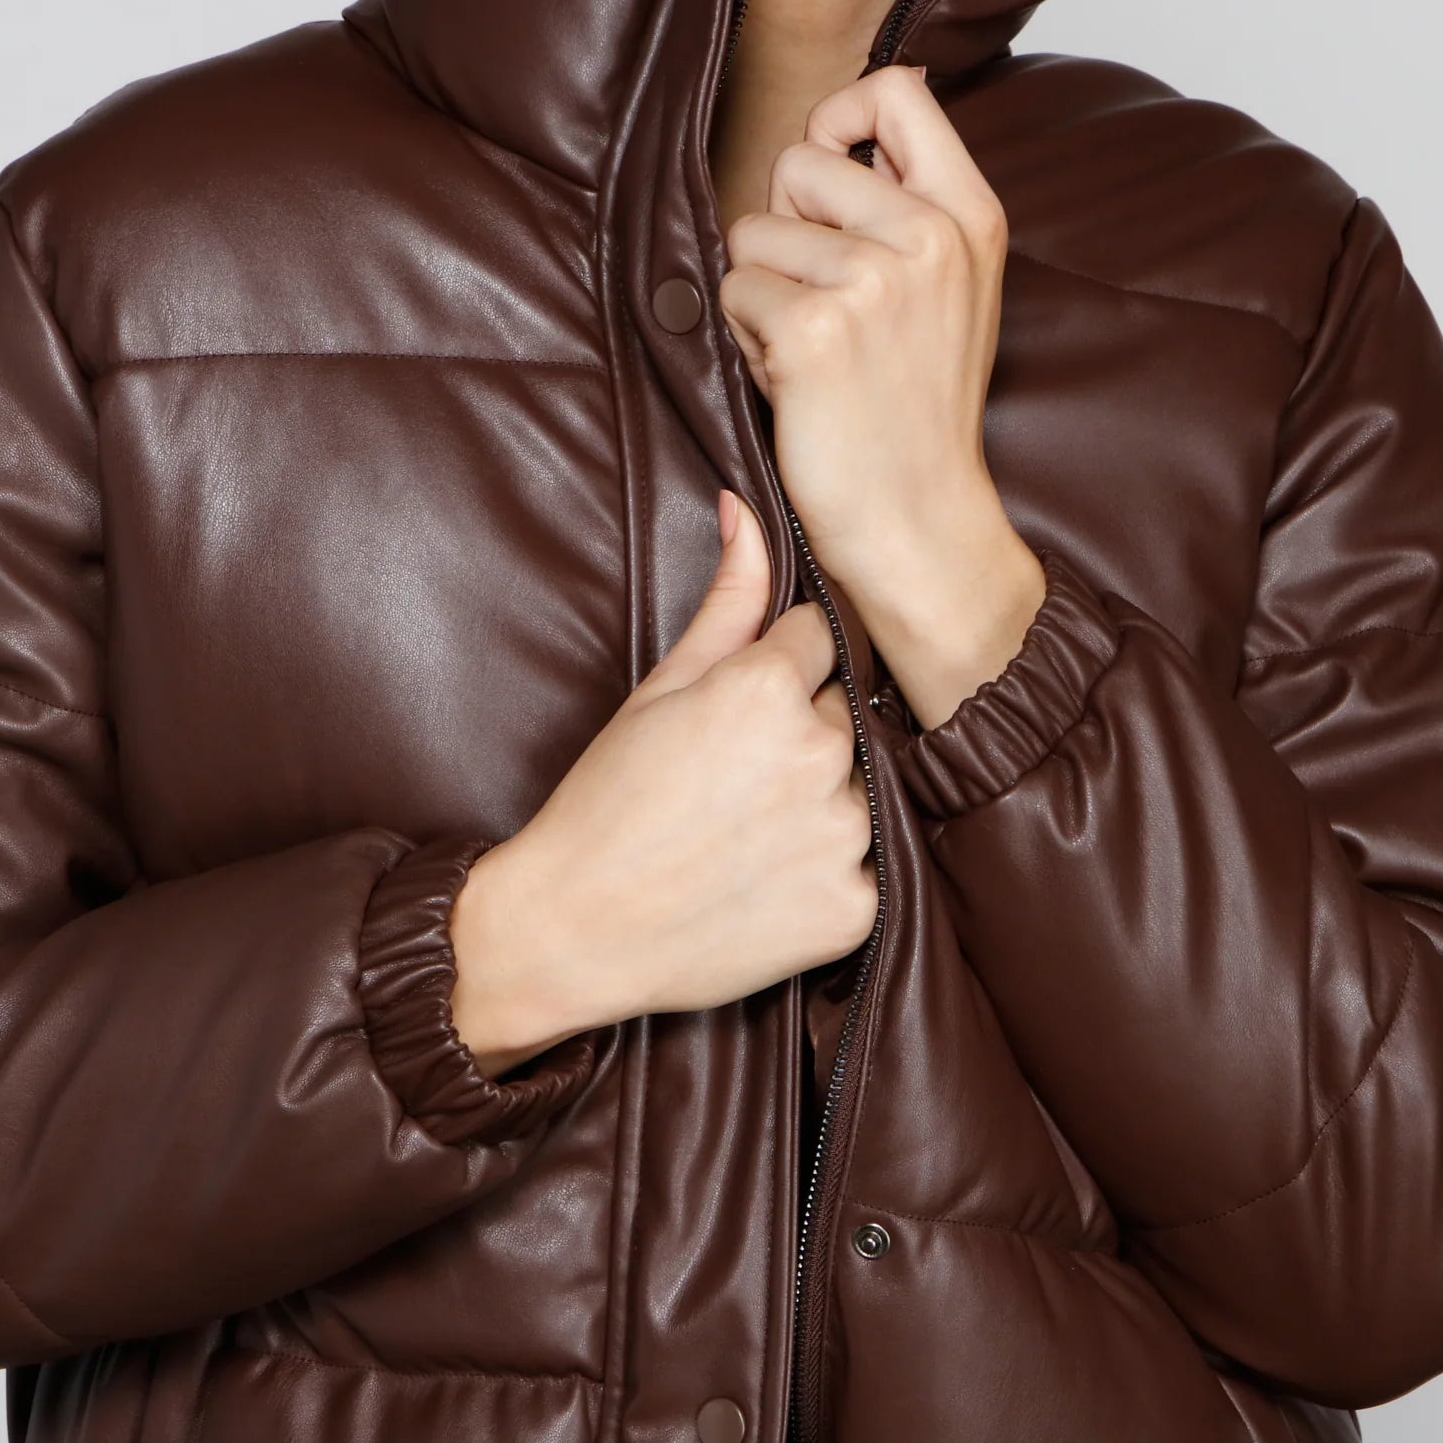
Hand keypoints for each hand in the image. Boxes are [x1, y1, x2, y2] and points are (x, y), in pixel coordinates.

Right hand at [449, 492, 878, 1077]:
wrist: (573, 931)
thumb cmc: (604, 806)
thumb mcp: (659, 690)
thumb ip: (726, 602)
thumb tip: (749, 511)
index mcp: (772, 688)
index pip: (820, 642)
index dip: (775, 676)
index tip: (732, 721)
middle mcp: (822, 754)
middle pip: (843, 716)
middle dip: (799, 738)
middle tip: (728, 788)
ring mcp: (845, 835)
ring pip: (860, 792)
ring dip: (820, 808)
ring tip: (744, 840)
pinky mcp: (856, 908)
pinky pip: (869, 871)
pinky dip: (830, 878)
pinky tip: (767, 886)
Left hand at [717, 65, 1046, 728]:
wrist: (919, 521)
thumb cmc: (917, 412)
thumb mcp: (952, 289)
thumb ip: (909, 205)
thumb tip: (839, 123)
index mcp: (969, 216)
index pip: (897, 91)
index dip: (840, 114)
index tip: (831, 162)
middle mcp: (927, 236)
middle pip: (799, 161)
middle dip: (786, 230)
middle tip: (826, 304)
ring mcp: (871, 281)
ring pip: (753, 234)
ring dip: (763, 296)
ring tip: (815, 354)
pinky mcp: (812, 330)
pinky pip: (733, 294)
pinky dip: (748, 344)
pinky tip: (796, 384)